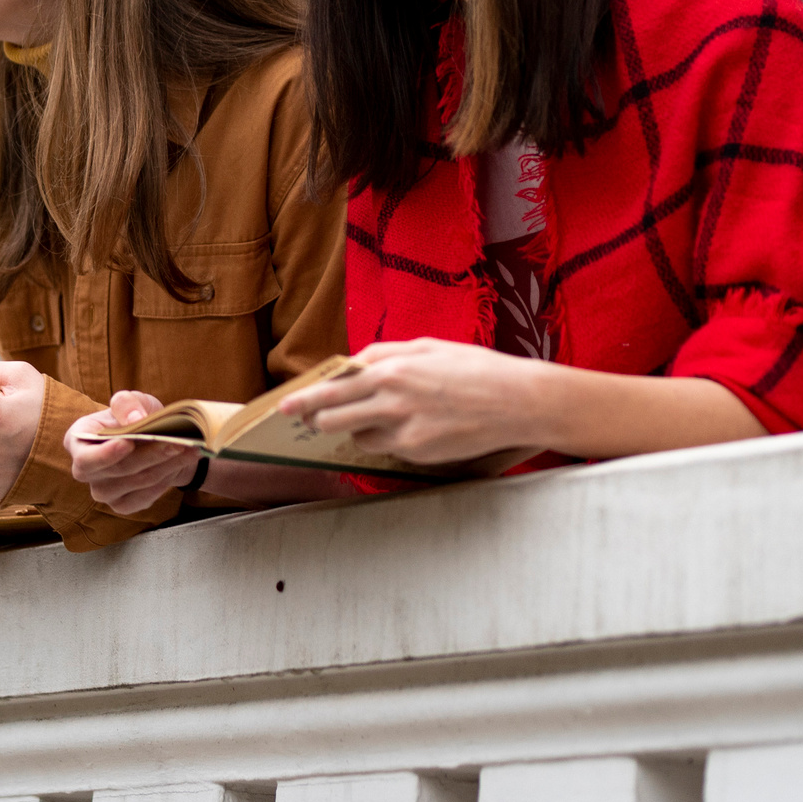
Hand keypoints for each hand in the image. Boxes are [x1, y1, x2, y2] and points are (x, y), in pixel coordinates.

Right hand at [66, 391, 200, 514]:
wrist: (153, 441)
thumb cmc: (135, 417)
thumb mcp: (131, 400)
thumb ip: (127, 403)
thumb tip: (135, 420)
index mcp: (77, 440)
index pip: (85, 457)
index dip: (105, 454)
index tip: (129, 442)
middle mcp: (84, 470)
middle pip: (117, 470)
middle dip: (150, 455)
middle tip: (177, 442)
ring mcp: (102, 491)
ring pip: (137, 482)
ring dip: (165, 465)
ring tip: (189, 449)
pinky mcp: (121, 506)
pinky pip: (145, 496)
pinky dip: (166, 479)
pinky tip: (181, 463)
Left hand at [278, 339, 540, 464]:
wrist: (518, 402)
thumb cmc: (475, 368)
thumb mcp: (427, 347)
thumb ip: (385, 353)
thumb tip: (355, 363)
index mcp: (392, 371)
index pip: (333, 389)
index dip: (305, 399)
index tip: (285, 407)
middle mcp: (392, 403)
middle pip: (333, 420)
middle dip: (322, 419)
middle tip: (316, 418)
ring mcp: (405, 433)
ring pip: (359, 438)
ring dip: (360, 429)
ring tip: (386, 414)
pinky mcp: (419, 454)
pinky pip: (388, 449)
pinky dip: (390, 439)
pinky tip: (415, 425)